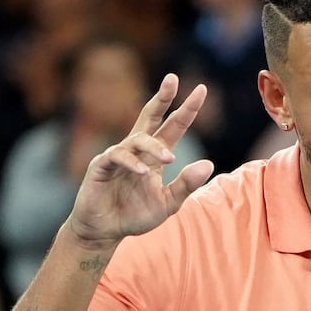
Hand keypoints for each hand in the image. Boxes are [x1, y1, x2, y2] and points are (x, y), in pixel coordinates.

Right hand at [66, 74, 213, 248]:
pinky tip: (143, 171)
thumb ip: (186, 184)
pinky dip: (131, 162)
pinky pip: (117, 156)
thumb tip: (209, 164)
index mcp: (155, 155)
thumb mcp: (168, 203)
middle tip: (172, 79)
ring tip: (169, 159)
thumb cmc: (134, 215)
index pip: (173, 126)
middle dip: (162, 97)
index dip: (186, 109)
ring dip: (155, 147)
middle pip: (150, 115)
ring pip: (138, 138)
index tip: (201, 89)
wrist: (105, 232)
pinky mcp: (101, 166)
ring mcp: (118, 155)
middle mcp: (137, 150)